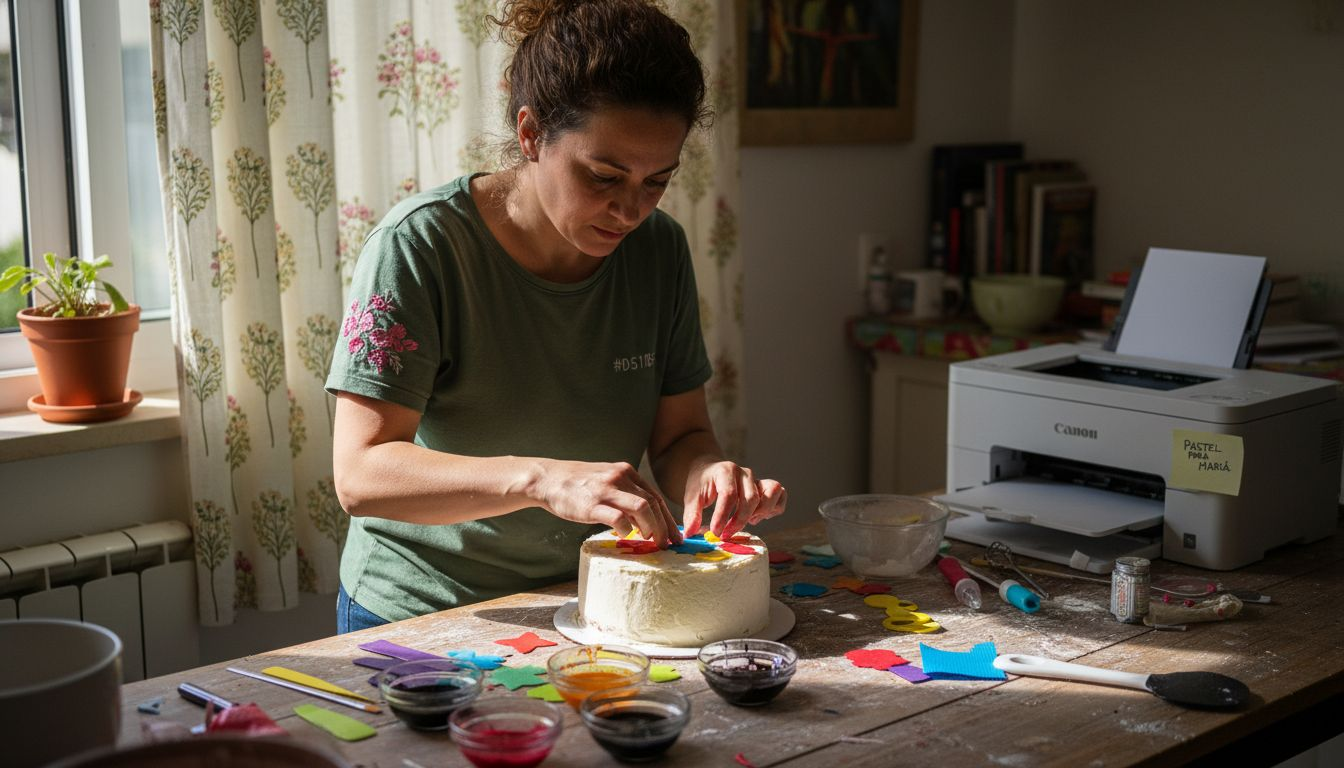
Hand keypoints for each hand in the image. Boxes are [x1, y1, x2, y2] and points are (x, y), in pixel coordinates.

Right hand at [534, 459, 680, 545]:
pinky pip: (619, 518)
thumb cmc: (577, 484)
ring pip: (643, 508)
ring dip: (652, 528)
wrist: (548, 478)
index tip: (675, 534)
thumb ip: (625, 493)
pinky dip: (627, 529)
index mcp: (626, 472)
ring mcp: (606, 490)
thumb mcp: (606, 479)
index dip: (668, 518)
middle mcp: (620, 477)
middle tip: (668, 544)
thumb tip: (644, 517)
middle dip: (665, 527)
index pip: (655, 496)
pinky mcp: (592, 504)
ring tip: (652, 541)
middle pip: (653, 503)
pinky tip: (625, 535)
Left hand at [681, 461, 786, 537]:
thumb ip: (691, 514)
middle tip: (726, 535)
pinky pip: (781, 495)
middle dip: (740, 520)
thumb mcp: (691, 496)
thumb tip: (689, 534)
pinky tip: (757, 516)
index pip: (729, 494)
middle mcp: (745, 473)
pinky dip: (774, 508)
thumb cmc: (700, 484)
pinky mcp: (766, 486)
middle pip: (751, 498)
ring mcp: (757, 479)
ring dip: (761, 512)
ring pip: (771, 493)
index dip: (723, 516)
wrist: (709, 471)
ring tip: (748, 521)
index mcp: (725, 471)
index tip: (715, 532)